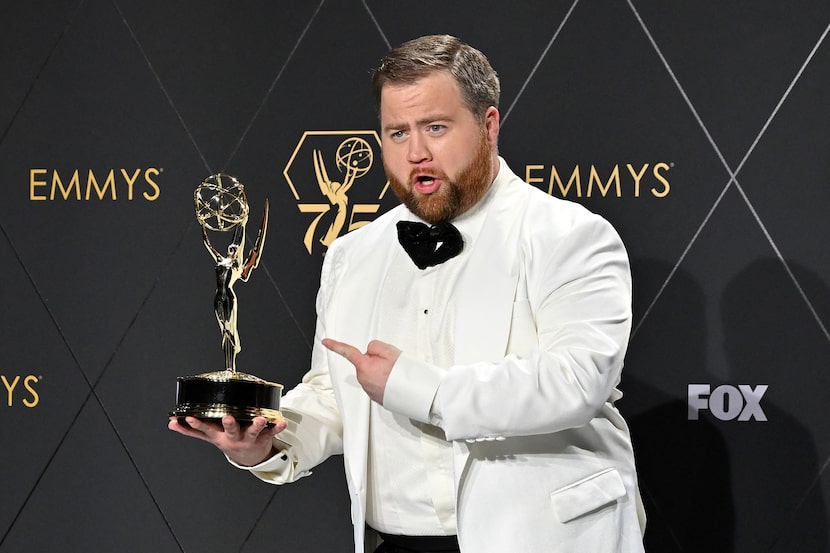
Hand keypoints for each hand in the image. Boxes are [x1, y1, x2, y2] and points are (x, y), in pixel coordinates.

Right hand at [168, 415, 286, 466]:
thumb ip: (190, 430)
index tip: (190, 416)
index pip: (206, 429)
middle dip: (229, 424)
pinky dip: (277, 427)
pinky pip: (271, 432)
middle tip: (228, 418)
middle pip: (230, 431)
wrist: (250, 457)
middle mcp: (233, 438)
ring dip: (255, 425)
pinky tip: (281, 422)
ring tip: (259, 418)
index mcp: (219, 436)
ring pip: (252, 432)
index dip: (197, 423)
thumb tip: (171, 423)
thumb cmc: (228, 440)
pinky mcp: (263, 438)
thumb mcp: (209, 437)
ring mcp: (248, 438)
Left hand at [322, 338, 400, 403]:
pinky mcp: (376, 397)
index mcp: (364, 366)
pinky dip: (383, 381)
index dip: (335, 346)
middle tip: (390, 363)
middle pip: (365, 363)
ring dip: (381, 371)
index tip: (326, 342)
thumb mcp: (389, 351)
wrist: (414, 393)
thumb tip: (371, 351)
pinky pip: (376, 383)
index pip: (347, 352)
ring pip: (371, 373)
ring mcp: (369, 390)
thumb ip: (375, 346)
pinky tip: (393, 381)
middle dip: (375, 360)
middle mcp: (363, 379)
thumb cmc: (402, 374)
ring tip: (395, 374)